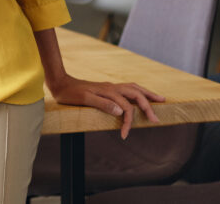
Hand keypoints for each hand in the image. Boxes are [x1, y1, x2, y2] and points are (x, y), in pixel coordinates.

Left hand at [50, 75, 164, 139]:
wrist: (60, 83)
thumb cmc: (70, 94)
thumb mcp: (84, 99)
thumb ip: (103, 104)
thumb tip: (121, 111)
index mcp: (108, 91)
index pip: (126, 108)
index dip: (128, 122)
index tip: (125, 136)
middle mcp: (112, 87)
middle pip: (136, 94)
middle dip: (148, 106)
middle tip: (156, 120)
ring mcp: (110, 87)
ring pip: (134, 88)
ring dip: (147, 94)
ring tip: (160, 100)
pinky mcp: (107, 88)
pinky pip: (128, 88)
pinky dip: (138, 92)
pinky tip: (140, 95)